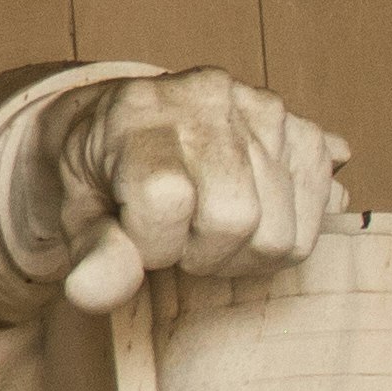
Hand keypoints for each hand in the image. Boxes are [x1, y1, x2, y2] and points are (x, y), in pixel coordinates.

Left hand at [49, 67, 353, 315]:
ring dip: (240, 251)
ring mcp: (264, 110)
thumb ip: (90, 251)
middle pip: (234, 219)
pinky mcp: (305, 133)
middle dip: (199, 251)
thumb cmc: (103, 175)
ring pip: (279, 234)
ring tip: (206, 224)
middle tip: (175, 235)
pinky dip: (279, 238)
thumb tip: (90, 292)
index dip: (152, 242)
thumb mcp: (76, 213)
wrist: (131, 126)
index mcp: (138, 111)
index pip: (166, 200)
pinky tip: (245, 214)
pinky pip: (315, 223)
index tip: (136, 234)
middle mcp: (208, 98)